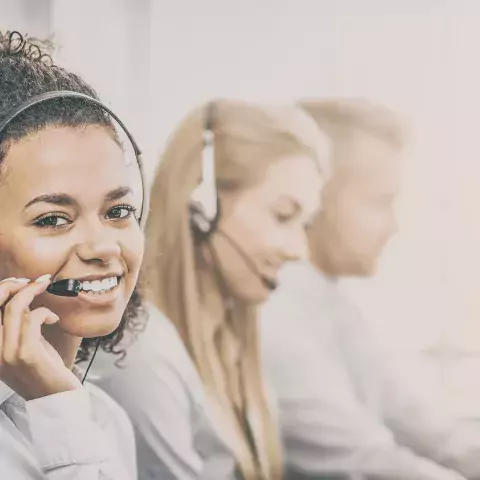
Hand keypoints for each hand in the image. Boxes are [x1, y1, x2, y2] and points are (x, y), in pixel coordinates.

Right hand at [0, 275, 80, 399]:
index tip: (20, 281)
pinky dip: (45, 312)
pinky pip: (33, 320)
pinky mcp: (27, 355)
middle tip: (36, 281)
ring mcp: (7, 355)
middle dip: (13, 285)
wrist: (56, 399)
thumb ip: (18, 325)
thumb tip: (22, 296)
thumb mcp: (24, 344)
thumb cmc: (43, 369)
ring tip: (46, 290)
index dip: (0, 290)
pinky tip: (54, 319)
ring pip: (15, 309)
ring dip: (33, 292)